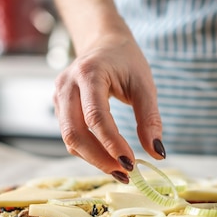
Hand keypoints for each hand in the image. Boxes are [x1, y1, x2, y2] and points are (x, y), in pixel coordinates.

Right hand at [53, 33, 164, 180]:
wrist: (103, 43)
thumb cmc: (126, 61)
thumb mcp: (145, 85)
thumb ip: (150, 119)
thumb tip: (157, 154)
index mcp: (89, 73)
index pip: (96, 116)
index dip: (111, 143)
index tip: (131, 163)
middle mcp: (67, 85)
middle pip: (75, 133)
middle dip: (99, 158)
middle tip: (125, 174)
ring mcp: (59, 97)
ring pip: (70, 139)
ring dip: (94, 159)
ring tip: (121, 170)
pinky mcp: (59, 108)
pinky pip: (71, 136)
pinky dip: (89, 152)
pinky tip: (109, 158)